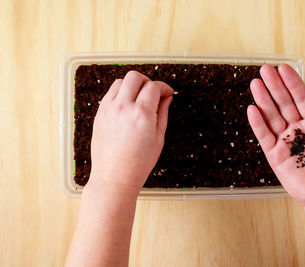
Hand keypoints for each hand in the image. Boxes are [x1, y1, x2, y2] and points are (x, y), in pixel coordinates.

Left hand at [89, 71, 173, 189]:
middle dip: (147, 81)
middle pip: (135, 77)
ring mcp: (108, 110)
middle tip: (153, 92)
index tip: (167, 92)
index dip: (164, 87)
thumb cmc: (138, 163)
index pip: (154, 87)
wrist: (115, 177)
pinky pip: (109, 94)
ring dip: (132, 85)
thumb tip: (166, 98)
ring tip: (138, 98)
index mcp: (142, 114)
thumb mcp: (159, 138)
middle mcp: (123, 108)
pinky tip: (126, 105)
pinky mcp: (99, 114)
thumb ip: (163, 113)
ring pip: (119, 82)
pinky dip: (119, 94)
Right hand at [247, 64, 304, 213]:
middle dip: (274, 86)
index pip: (302, 98)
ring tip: (255, 84)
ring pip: (272, 116)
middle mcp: (299, 129)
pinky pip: (264, 136)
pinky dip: (258, 123)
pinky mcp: (275, 155)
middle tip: (264, 70)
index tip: (283, 68)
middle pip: (284, 103)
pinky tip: (252, 109)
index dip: (293, 83)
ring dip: (263, 100)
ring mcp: (286, 141)